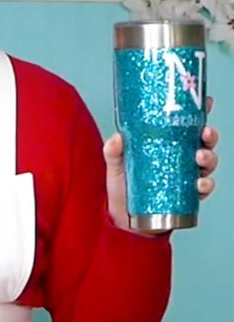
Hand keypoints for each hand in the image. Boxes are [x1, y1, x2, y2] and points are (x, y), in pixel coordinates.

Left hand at [103, 96, 218, 234]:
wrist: (124, 219)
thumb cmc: (123, 188)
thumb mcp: (115, 165)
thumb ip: (113, 151)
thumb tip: (117, 138)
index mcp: (164, 145)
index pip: (184, 126)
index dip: (198, 113)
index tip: (207, 102)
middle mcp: (178, 159)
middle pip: (202, 142)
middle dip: (209, 136)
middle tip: (205, 133)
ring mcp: (184, 177)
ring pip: (207, 163)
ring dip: (209, 158)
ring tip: (199, 157)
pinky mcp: (186, 196)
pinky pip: (203, 189)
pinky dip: (205, 185)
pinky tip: (200, 183)